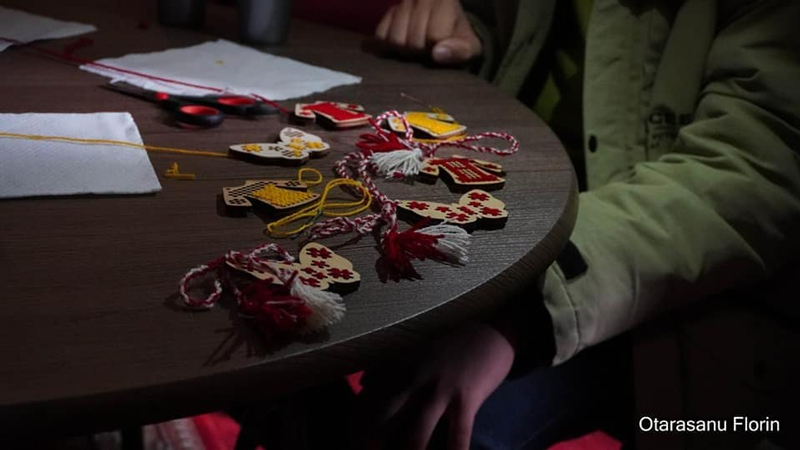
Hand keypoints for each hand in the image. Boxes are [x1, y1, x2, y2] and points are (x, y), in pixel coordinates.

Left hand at [354, 323, 514, 449]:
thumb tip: (364, 383)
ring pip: (417, 434)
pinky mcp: (467, 399)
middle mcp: (414, 381)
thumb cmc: (452, 345)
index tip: (349, 440)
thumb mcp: (416, 352)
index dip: (356, 427)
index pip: (369, 402)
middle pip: (385, 421)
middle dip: (372, 443)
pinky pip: (458, 436)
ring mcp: (440, 391)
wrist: (492, 331)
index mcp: (400, 370)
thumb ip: (389, 369)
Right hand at [375, 0, 482, 64]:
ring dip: (405, 50)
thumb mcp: (470, 47)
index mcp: (444, 0)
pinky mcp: (387, 13)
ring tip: (417, 45)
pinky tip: (404, 42)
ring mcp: (402, 3)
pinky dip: (390, 46)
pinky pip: (381, 36)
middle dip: (421, 51)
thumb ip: (461, 50)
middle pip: (412, 40)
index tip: (443, 44)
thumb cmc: (459, 38)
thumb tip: (438, 53)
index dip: (438, 46)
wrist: (447, 26)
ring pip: (395, 40)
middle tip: (429, 48)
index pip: (434, 34)